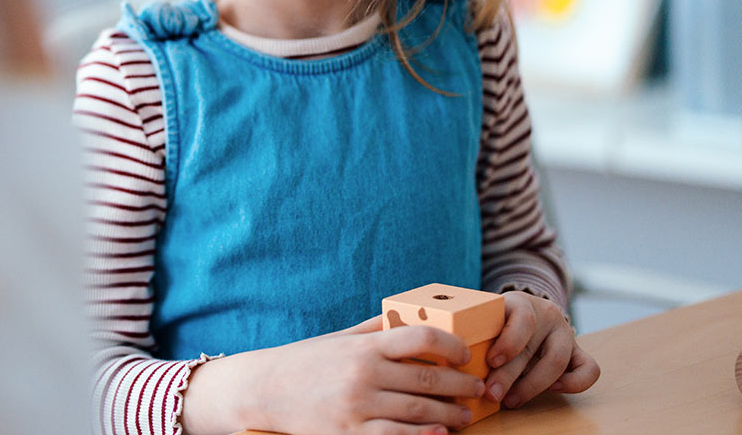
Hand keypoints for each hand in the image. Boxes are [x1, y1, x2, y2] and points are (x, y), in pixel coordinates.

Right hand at [181, 316, 484, 434]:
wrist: (262, 389)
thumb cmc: (305, 361)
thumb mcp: (340, 338)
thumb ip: (375, 330)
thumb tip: (411, 318)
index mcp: (364, 346)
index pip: (422, 338)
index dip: (452, 345)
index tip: (465, 353)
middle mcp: (364, 374)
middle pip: (429, 380)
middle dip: (461, 386)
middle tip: (478, 389)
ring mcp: (358, 406)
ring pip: (420, 413)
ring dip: (450, 415)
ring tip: (465, 416)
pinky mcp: (349, 433)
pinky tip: (439, 434)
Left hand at [483, 291, 599, 408]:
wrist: (523, 313)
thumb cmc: (498, 321)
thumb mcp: (486, 318)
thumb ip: (478, 334)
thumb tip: (462, 362)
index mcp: (522, 303)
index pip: (523, 318)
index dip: (509, 342)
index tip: (491, 361)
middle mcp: (547, 315)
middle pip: (532, 348)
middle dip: (509, 376)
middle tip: (491, 394)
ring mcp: (565, 334)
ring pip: (558, 362)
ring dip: (532, 386)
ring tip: (511, 400)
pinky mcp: (578, 352)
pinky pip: (589, 369)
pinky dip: (573, 383)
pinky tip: (551, 390)